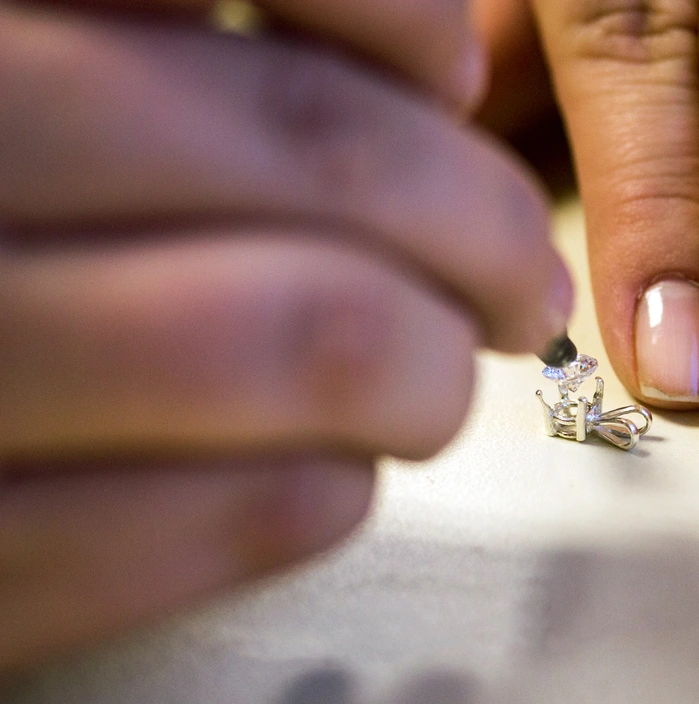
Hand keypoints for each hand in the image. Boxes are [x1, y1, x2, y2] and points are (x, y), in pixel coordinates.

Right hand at [0, 0, 571, 673]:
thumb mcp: (19, 86)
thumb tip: (415, 71)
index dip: (382, 7)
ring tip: (437, 383)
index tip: (454, 73)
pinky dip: (316, 494)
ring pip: (292, 332)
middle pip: (296, 144)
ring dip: (422, 366)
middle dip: (470, 218)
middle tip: (513, 278)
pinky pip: (199, 522)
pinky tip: (332, 480)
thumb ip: (139, 49)